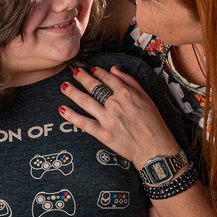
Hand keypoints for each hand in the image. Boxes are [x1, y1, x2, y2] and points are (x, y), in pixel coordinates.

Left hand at [60, 67, 179, 167]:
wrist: (154, 147)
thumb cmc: (153, 122)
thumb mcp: (146, 96)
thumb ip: (129, 81)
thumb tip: (114, 69)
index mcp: (126, 93)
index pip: (107, 78)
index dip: (98, 72)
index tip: (92, 70)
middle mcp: (114, 103)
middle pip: (93, 87)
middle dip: (82, 77)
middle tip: (74, 72)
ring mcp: (107, 119)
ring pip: (85, 101)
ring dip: (72, 92)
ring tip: (64, 86)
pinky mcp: (102, 133)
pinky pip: (83, 122)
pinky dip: (71, 116)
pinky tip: (62, 109)